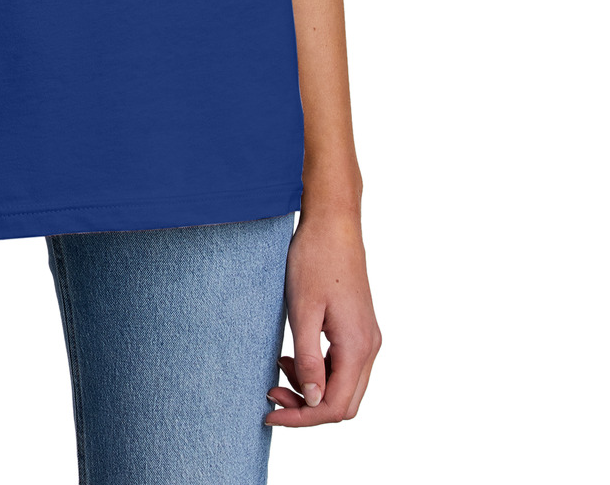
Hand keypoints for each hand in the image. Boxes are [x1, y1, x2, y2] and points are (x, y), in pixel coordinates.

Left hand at [265, 207, 380, 427]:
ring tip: (279, 369)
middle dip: (307, 407)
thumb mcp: (304, 310)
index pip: (334, 406)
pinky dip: (319, 370)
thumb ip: (309, 359)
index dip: (302, 417)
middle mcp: (369, 347)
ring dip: (312, 388)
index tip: (271, 413)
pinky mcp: (359, 327)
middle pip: (343, 403)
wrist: (333, 222)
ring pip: (344, 386)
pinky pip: (343, 365)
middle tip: (272, 394)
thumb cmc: (315, 259)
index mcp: (358, 346)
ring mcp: (367, 337)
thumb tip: (313, 400)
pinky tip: (293, 355)